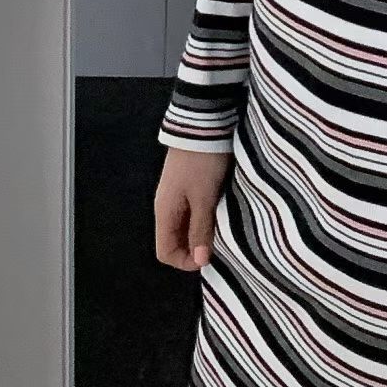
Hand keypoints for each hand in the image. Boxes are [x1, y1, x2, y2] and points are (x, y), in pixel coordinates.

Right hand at [154, 147, 229, 271]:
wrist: (203, 124)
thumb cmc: (202, 163)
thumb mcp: (205, 198)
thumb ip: (201, 229)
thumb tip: (200, 262)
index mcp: (164, 211)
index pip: (165, 252)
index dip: (186, 262)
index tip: (211, 255)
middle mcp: (166, 205)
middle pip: (175, 240)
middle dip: (196, 248)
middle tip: (220, 243)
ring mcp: (176, 194)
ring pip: (185, 226)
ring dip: (202, 232)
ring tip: (223, 228)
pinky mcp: (187, 184)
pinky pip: (192, 212)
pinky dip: (204, 218)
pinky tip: (220, 211)